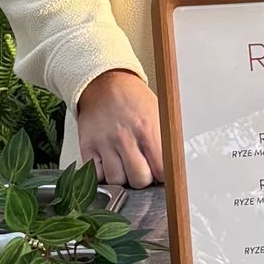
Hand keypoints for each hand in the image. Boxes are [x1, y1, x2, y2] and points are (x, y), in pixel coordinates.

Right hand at [76, 67, 165, 192]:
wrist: (104, 82)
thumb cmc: (134, 99)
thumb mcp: (158, 113)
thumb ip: (165, 140)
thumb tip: (176, 166)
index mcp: (147, 129)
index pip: (162, 170)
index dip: (163, 176)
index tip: (161, 174)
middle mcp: (125, 137)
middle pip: (139, 179)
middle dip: (143, 179)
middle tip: (143, 170)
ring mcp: (104, 143)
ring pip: (116, 181)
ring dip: (123, 178)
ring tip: (126, 167)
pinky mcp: (87, 146)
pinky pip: (95, 175)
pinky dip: (103, 176)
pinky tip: (110, 165)